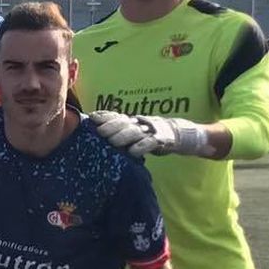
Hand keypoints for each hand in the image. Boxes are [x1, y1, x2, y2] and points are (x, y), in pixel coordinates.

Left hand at [90, 110, 211, 158]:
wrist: (176, 134)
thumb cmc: (148, 135)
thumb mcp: (133, 130)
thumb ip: (118, 130)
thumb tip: (95, 131)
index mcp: (131, 120)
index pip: (116, 115)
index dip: (104, 115)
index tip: (92, 117)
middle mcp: (139, 123)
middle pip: (123, 122)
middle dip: (111, 126)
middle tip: (99, 131)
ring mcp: (150, 131)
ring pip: (135, 132)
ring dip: (123, 137)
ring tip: (112, 142)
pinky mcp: (161, 141)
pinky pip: (150, 143)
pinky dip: (141, 147)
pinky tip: (132, 152)